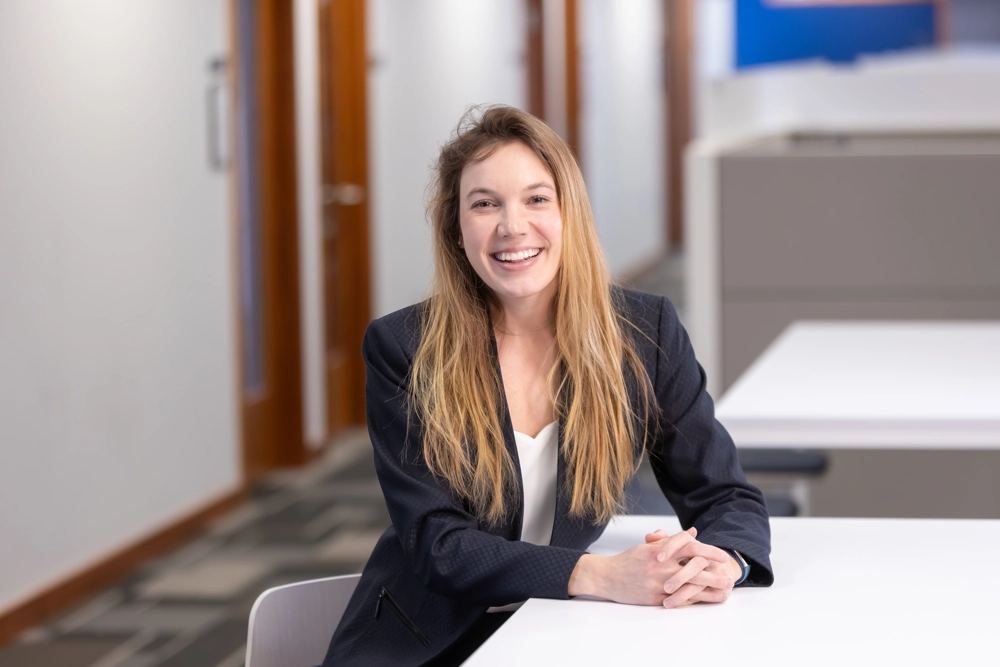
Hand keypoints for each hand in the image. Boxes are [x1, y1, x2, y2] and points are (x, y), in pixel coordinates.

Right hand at [567, 528, 730, 606]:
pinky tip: (706, 600)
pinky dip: (695, 600)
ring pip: (690, 586)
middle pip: (695, 567)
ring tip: (724, 591)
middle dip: (715, 572)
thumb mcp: (649, 546)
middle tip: (730, 576)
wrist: (607, 577)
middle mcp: (661, 565)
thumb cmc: (628, 560)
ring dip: (710, 589)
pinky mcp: (656, 598)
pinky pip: (679, 600)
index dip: (709, 551)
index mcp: (660, 550)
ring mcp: (659, 582)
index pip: (690, 547)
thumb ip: (671, 540)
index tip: (723, 556)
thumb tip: (693, 533)